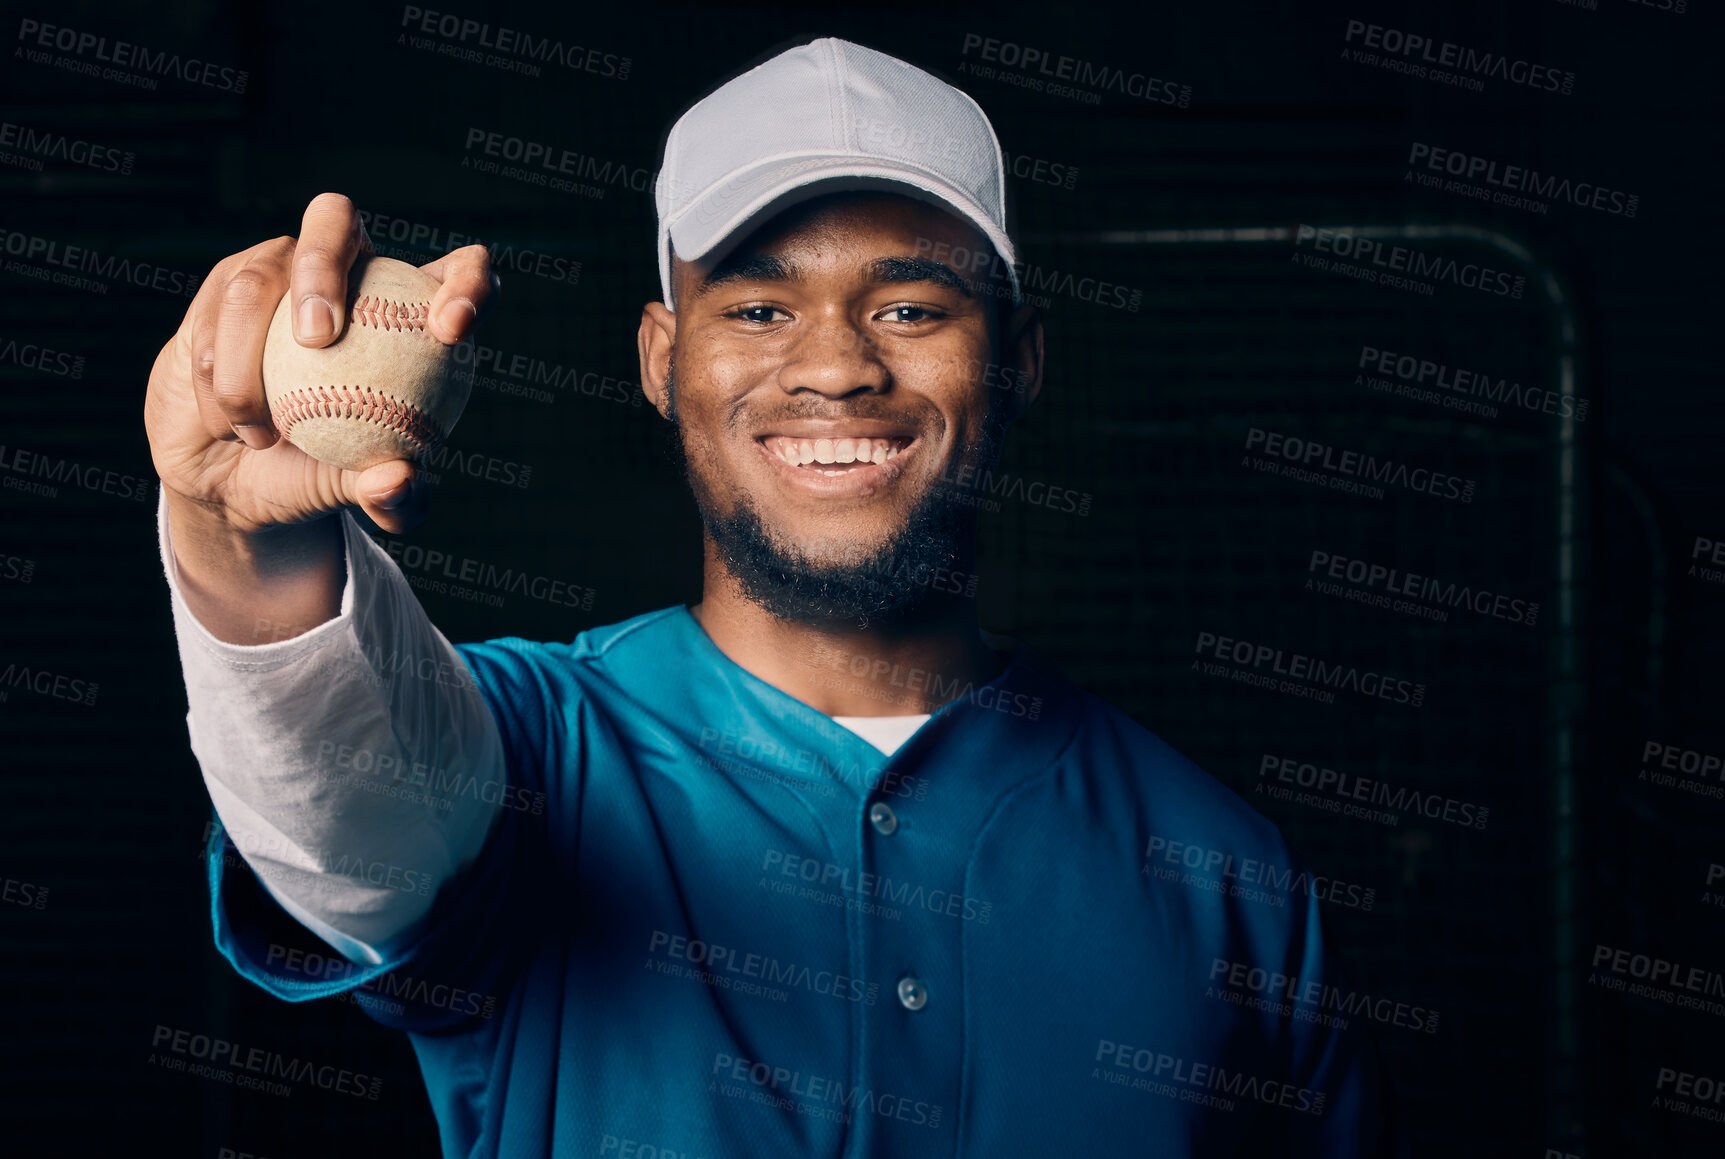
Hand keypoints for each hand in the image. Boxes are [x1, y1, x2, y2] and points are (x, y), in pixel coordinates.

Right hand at [144, 191, 497, 534]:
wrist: (231, 476)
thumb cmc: (316, 473)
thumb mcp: (363, 496)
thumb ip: (393, 496)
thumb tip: (399, 481)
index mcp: (407, 308)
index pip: (459, 270)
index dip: (466, 281)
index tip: (452, 329)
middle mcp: (342, 270)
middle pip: (334, 219)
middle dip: (322, 264)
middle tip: (316, 337)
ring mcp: (272, 270)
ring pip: (255, 279)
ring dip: (249, 364)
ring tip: (262, 435)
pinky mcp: (216, 289)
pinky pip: (210, 319)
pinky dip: (221, 382)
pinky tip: (231, 429)